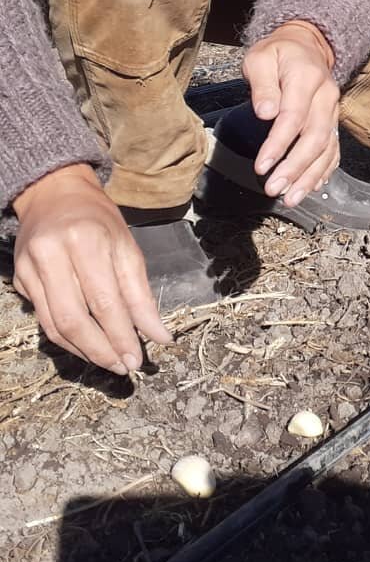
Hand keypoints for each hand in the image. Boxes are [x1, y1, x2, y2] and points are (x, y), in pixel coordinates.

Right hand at [11, 164, 172, 373]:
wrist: (55, 194)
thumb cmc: (99, 219)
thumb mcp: (127, 247)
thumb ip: (140, 294)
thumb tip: (159, 335)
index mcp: (86, 241)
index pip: (105, 301)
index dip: (121, 335)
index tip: (138, 359)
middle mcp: (53, 255)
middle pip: (74, 319)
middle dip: (101, 350)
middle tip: (123, 367)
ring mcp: (30, 269)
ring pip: (54, 326)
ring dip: (84, 351)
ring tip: (109, 362)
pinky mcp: (19, 280)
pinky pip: (44, 319)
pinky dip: (67, 338)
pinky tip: (87, 346)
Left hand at [242, 20, 340, 206]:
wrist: (306, 45)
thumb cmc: (278, 54)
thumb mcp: (260, 58)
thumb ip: (262, 84)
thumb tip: (266, 113)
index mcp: (307, 78)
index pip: (294, 116)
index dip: (279, 144)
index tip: (262, 166)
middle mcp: (326, 96)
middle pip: (315, 137)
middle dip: (295, 167)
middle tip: (274, 189)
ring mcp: (333, 110)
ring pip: (327, 147)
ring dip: (310, 175)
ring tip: (292, 198)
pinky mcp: (333, 121)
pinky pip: (334, 149)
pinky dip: (325, 170)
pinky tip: (312, 187)